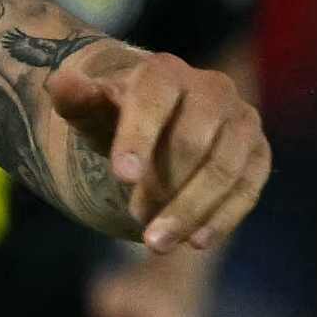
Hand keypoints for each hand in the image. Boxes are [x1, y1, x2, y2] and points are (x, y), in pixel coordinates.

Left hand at [40, 42, 268, 253]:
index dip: (139, 138)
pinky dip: (223, 217)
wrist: (160, 119)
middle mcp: (213, 89)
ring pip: (224, 169)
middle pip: (193, 143)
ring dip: (191, 210)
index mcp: (166, 73)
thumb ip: (75, 100)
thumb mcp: (90, 110)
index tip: (122, 178)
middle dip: (163, 186)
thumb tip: (58, 82)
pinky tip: (196, 242)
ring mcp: (242, 120)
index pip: (154, 102)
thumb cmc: (118, 116)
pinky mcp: (258, 153)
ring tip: (156, 244)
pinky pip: (248, 187)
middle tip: (134, 219)